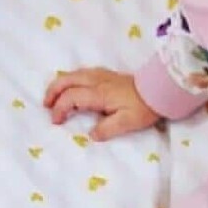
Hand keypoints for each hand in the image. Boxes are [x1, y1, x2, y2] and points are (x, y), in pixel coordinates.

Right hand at [44, 68, 160, 141]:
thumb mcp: (127, 123)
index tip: (57, 122)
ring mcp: (103, 75)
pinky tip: (74, 87)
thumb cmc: (145, 107)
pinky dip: (72, 79)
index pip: (70, 97)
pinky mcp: (109, 74)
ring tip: (56, 97)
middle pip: (66, 79)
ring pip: (73, 73)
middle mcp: (97, 81)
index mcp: (99, 93)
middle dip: (52, 92)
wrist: (161, 90)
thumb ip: (106, 129)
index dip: (59, 109)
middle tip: (46, 105)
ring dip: (61, 84)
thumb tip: (91, 135)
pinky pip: (83, 72)